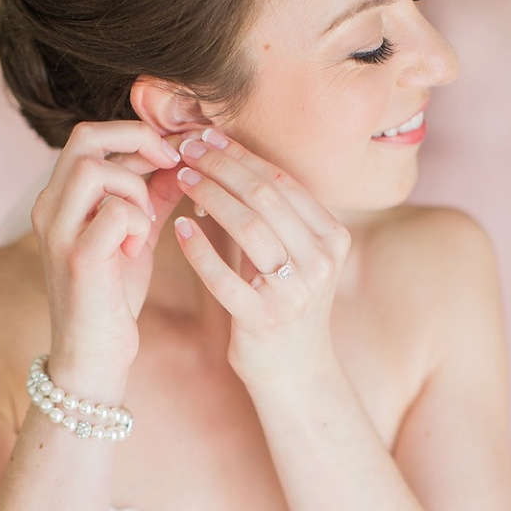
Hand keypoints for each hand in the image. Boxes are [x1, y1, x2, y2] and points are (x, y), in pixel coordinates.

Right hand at [31, 121, 181, 378]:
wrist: (94, 356)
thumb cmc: (112, 299)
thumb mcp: (135, 238)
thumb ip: (152, 198)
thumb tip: (180, 162)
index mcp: (60, 200)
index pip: (90, 136)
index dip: (137, 133)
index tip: (172, 153)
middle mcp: (49, 209)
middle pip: (84, 137)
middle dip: (138, 140)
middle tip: (171, 165)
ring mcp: (59, 232)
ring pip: (94, 168)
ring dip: (135, 188)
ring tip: (147, 224)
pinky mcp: (78, 258)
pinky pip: (113, 211)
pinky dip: (137, 222)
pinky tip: (137, 250)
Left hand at [173, 130, 351, 385]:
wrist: (295, 374)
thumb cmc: (285, 306)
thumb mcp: (295, 257)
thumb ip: (271, 216)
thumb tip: (226, 161)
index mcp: (332, 238)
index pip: (283, 182)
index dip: (243, 155)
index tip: (209, 137)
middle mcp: (320, 261)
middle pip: (265, 197)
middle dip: (222, 166)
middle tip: (187, 150)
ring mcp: (294, 291)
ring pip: (248, 227)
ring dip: (210, 196)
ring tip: (181, 179)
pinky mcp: (264, 319)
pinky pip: (225, 276)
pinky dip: (199, 249)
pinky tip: (179, 228)